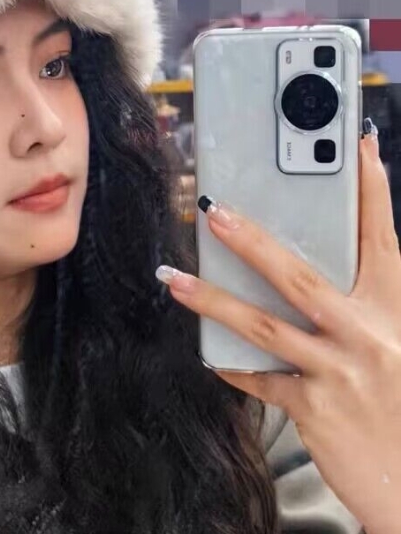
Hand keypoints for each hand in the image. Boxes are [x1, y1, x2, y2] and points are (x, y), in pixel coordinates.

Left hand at [156, 124, 400, 533]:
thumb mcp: (395, 345)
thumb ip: (361, 308)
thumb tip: (318, 275)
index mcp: (393, 310)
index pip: (382, 238)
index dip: (371, 190)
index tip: (358, 145)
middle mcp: (368, 334)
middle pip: (300, 276)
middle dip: (252, 242)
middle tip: (215, 212)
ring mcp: (340, 372)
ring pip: (264, 325)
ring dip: (213, 299)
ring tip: (175, 278)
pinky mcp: (315, 409)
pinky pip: (260, 379)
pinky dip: (233, 365)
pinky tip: (210, 354)